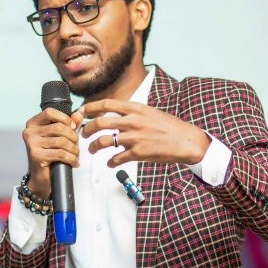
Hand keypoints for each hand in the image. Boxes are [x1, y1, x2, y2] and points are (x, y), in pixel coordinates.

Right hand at [22, 108, 83, 196]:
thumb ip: (68, 125)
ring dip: (74, 149)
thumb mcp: (59, 137)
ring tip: (76, 155)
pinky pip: (61, 153)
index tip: (73, 127)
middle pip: (59, 127)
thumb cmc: (50, 155)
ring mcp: (32, 144)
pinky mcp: (37, 156)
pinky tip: (74, 162)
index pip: (49, 112)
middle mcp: (29, 132)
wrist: (40, 178)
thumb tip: (78, 115)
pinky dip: (71, 159)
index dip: (64, 118)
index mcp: (33, 123)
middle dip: (73, 137)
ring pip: (62, 141)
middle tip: (76, 146)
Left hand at [80, 99, 210, 167]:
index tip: (81, 111)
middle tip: (83, 133)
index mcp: (135, 109)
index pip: (106, 104)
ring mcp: (134, 138)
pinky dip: (110, 162)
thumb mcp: (150, 112)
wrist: (186, 141)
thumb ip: (133, 112)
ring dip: (93, 146)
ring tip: (92, 149)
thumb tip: (117, 114)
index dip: (90, 108)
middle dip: (87, 129)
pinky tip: (110, 163)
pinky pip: (116, 158)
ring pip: (103, 141)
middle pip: (100, 123)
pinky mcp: (137, 153)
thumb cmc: (170, 127)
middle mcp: (132, 121)